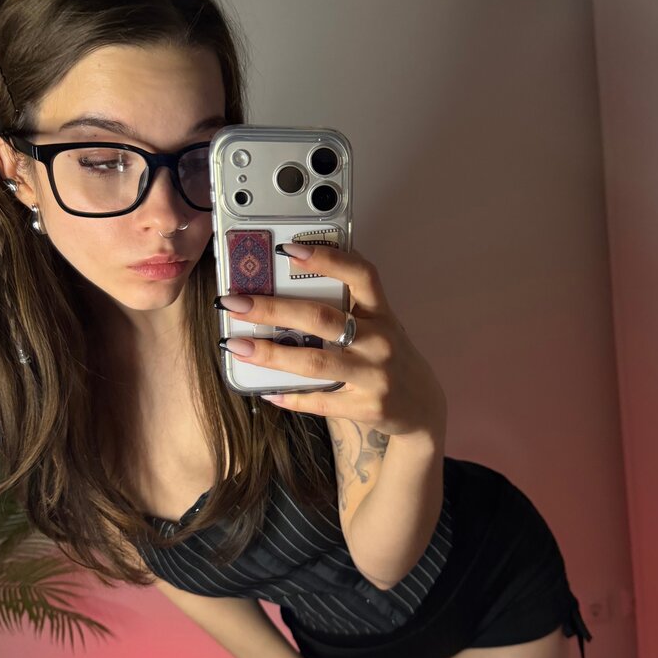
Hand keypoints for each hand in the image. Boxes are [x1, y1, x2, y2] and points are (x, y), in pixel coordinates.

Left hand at [217, 243, 446, 436]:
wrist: (422, 407)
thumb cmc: (389, 358)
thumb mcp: (379, 327)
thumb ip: (347, 308)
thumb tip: (284, 288)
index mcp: (382, 313)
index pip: (360, 275)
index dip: (326, 258)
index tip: (288, 250)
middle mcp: (380, 341)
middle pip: (322, 318)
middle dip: (273, 309)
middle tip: (235, 303)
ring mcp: (374, 376)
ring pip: (315, 362)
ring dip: (271, 353)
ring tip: (236, 346)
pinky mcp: (366, 407)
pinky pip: (319, 401)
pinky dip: (290, 396)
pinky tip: (266, 391)